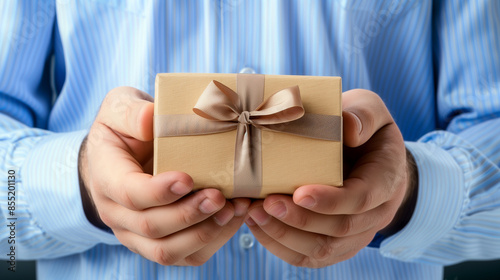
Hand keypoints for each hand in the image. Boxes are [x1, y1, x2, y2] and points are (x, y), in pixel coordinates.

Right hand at [78, 86, 249, 265]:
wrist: (119, 157)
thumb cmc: (123, 130)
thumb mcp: (119, 108)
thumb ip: (131, 112)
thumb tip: (150, 119)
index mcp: (107, 178)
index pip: (129, 194)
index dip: (159, 191)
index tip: (188, 179)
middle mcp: (117, 214)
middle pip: (152, 227)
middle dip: (190, 214)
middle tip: (220, 196)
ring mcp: (137, 234)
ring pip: (167, 251)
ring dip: (205, 233)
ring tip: (234, 209)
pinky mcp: (159, 243)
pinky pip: (186, 256)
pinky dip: (213, 241)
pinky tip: (234, 218)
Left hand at [245, 89, 416, 267]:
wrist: (371, 155)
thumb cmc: (366, 129)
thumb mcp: (371, 109)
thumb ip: (363, 115)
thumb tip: (348, 129)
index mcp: (386, 179)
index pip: (362, 198)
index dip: (331, 200)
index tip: (299, 192)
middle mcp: (376, 213)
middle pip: (339, 229)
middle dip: (299, 220)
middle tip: (264, 203)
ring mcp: (357, 233)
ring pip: (323, 249)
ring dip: (284, 236)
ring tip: (253, 214)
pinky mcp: (337, 243)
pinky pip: (310, 256)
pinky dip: (281, 246)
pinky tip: (258, 226)